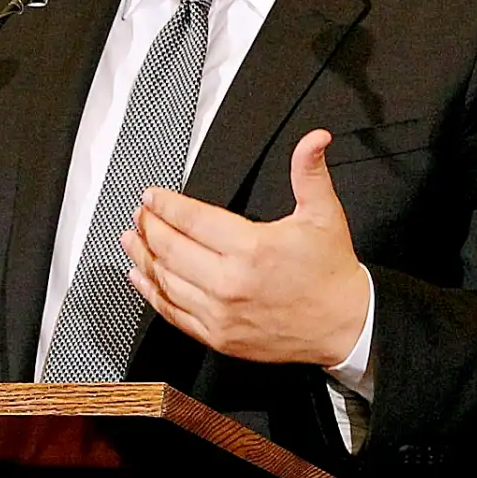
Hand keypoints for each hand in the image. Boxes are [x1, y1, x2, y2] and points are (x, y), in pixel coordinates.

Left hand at [121, 129, 369, 366]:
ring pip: (166, 281)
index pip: (192, 220)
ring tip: (131, 239)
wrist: (345, 325)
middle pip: (171, 249)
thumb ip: (309, 172)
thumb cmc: (331, 271)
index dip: (166, 204)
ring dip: (143, 258)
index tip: (152, 196)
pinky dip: (152, 294)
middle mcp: (231, 283)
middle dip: (149, 227)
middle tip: (139, 213)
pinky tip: (141, 278)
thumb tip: (315, 139)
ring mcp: (222, 314)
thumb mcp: (324, 213)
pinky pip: (175, 314)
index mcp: (252, 248)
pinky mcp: (220, 337)